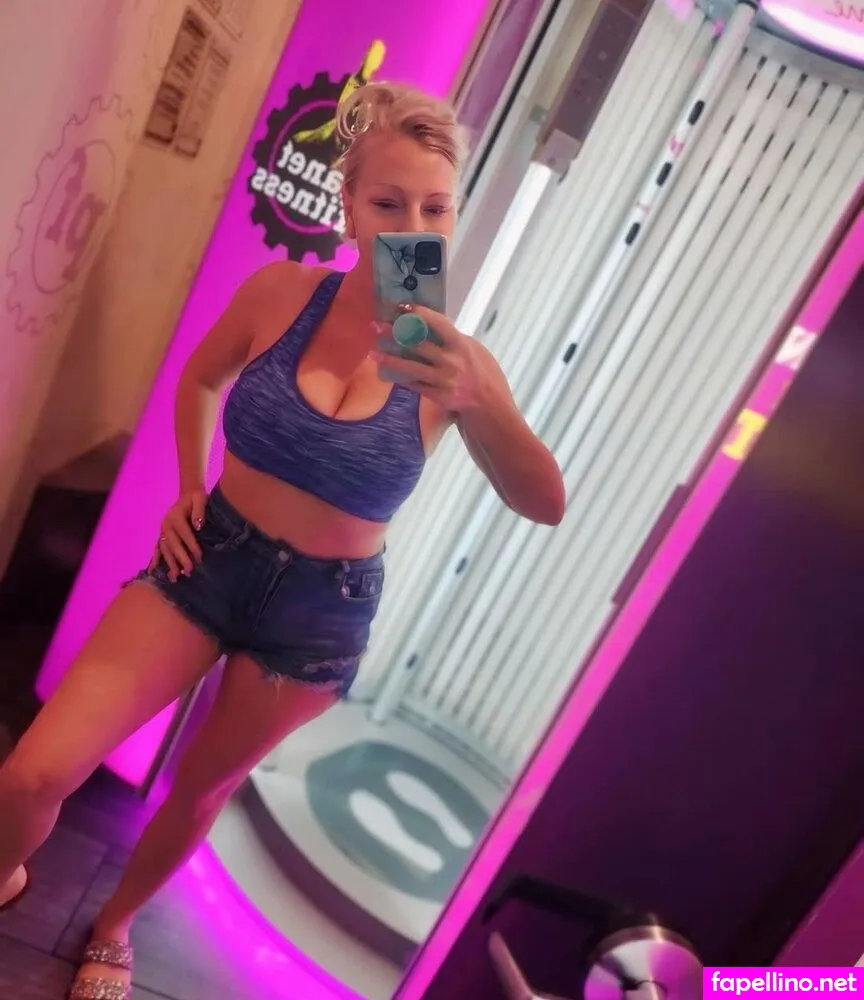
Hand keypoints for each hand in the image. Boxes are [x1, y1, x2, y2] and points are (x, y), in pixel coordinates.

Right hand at [149, 490, 207, 580]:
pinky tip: (152, 571)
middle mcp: (166, 525)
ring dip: (169, 563)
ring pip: (164, 550)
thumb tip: (198, 525)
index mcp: (175, 517)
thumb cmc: (196, 498)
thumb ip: (199, 511)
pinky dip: (154, 560)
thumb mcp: (200, 498)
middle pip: (173, 545)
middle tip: (188, 572)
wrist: (187, 494)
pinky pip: (157, 549)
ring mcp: (162, 531)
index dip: (192, 546)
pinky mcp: (161, 535)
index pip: (185, 534)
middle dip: (180, 559)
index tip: (199, 558)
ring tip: (174, 577)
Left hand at [371, 304, 510, 414]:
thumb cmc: (486, 376)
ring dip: (389, 360)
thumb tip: (433, 330)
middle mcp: (451, 361)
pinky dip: (400, 378)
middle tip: (376, 326)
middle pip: (417, 343)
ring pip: (410, 367)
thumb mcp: (476, 351)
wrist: (491, 407)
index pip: (437, 322)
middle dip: (394, 333)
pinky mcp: (437, 396)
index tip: (401, 306)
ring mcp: (443, 380)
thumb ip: (455, 341)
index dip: (418, 312)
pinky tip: (387, 373)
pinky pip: (414, 385)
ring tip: (373, 353)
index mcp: (461, 345)